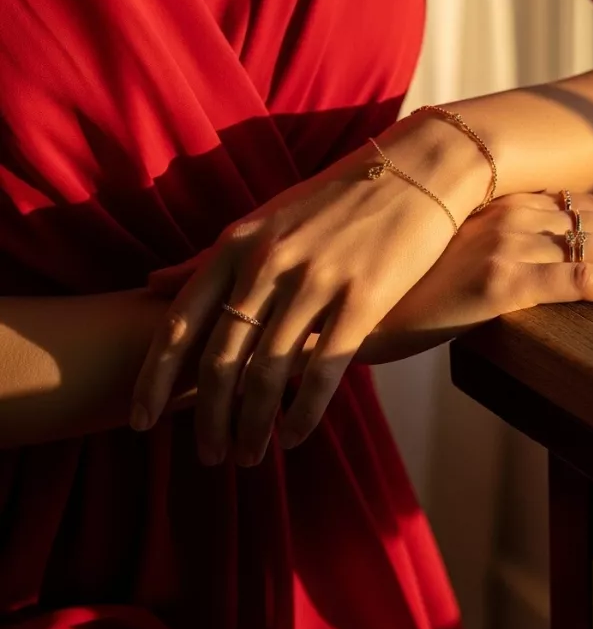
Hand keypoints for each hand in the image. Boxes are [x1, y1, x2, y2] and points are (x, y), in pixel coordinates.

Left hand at [130, 119, 488, 465]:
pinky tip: (293, 437)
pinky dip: (302, 413)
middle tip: (208, 457)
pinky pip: (324, 369)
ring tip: (249, 458)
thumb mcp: (263, 220)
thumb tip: (150, 284)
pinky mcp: (363, 297)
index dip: (155, 379)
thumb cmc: (335, 199)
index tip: (141, 421)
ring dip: (253, 425)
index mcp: (238, 243)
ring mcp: (316, 279)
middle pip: (221, 358)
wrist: (416, 170)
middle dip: (208, 418)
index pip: (181, 323)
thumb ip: (209, 259)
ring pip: (268, 372)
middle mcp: (268, 262)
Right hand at [352, 190, 592, 363]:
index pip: (589, 204)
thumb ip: (490, 242)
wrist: (349, 304)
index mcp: (502, 201)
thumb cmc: (398, 283)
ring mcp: (504, 243)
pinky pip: (576, 280)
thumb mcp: (450, 252)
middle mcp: (509, 212)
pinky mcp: (497, 281)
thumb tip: (524, 255)